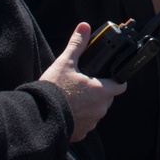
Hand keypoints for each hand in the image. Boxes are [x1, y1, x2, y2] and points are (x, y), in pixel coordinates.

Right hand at [40, 22, 126, 141]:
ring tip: (74, 97)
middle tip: (84, 83)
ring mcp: (92, 122)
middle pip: (108, 97)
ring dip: (90, 105)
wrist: (38, 115)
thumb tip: (84, 27)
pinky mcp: (81, 133)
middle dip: (99, 91)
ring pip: (97, 111)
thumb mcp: (65, 62)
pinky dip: (80, 117)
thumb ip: (77, 44)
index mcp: (101, 91)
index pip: (121, 85)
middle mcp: (100, 108)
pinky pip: (86, 123)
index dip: (116, 79)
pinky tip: (68, 110)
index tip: (109, 76)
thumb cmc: (54, 89)